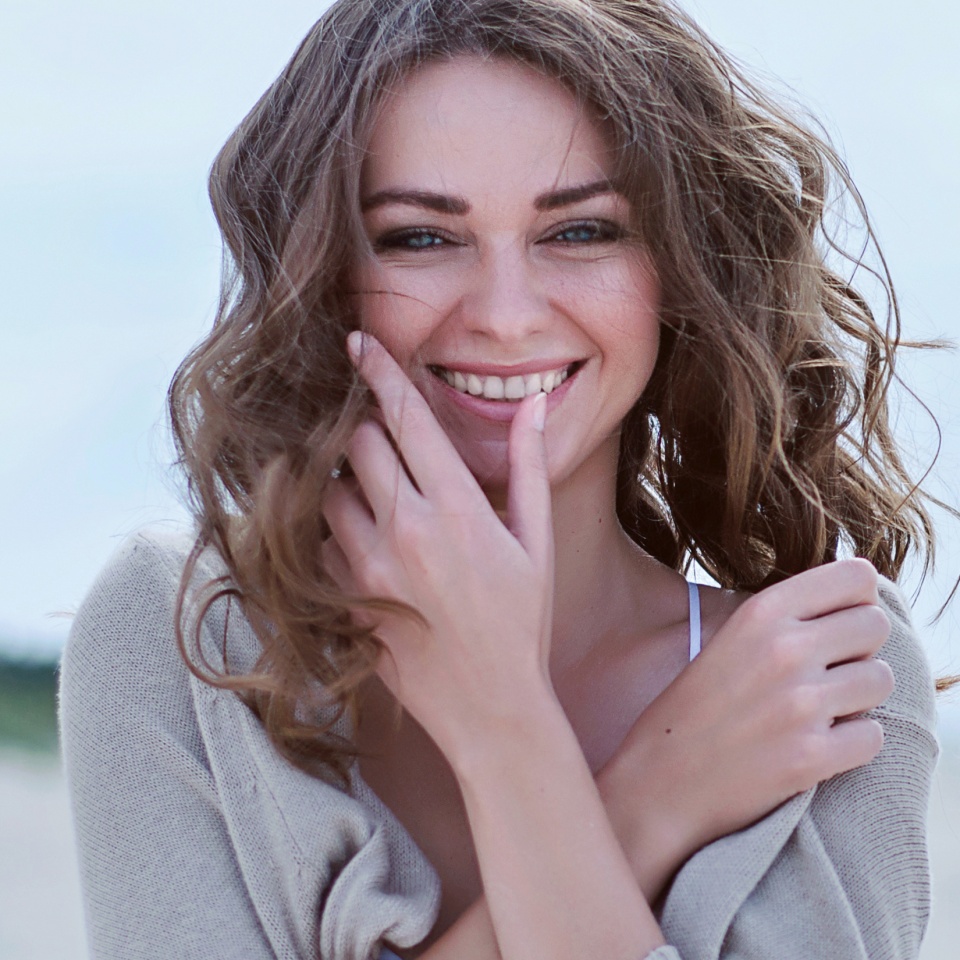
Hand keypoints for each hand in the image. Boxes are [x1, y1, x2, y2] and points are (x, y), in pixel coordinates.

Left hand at [321, 332, 555, 762]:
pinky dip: (336, 532)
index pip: (407, 418)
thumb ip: (528, 467)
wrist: (491, 706)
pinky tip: (367, 546)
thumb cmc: (522, 622)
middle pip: (358, 444)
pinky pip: (321, 543)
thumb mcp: (536, 542)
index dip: (380, 371)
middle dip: (367, 432)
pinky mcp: (346, 599)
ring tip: (378, 500)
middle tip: (384, 444)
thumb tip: (534, 404)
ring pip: (330, 491)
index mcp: (457, 508)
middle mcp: (405, 530)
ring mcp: (369, 567)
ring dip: (347, 482)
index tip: (357, 343)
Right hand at [599, 559, 893, 894]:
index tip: (840, 621)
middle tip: (827, 671)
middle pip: (874, 625)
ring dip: (858, 697)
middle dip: (859, 648)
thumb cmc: (693, 710)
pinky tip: (816, 745)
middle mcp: (784, 649)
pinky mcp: (812, 756)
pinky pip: (873, 736)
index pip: (856, 576)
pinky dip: (852, 744)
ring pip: (880, 679)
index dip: (857, 600)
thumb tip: (856, 600)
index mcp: (761, 612)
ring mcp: (800, 704)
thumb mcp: (729, 639)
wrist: (659, 782)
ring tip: (819, 710)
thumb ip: (785, 617)